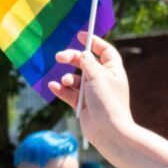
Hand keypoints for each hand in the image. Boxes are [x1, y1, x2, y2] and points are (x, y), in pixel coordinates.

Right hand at [49, 32, 131, 146]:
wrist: (108, 131)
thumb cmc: (107, 102)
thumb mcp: (98, 76)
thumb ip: (88, 62)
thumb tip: (83, 53)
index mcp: (113, 71)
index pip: (105, 52)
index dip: (94, 42)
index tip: (81, 35)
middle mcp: (103, 81)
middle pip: (85, 62)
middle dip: (72, 58)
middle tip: (59, 56)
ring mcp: (93, 93)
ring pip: (75, 79)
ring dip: (67, 78)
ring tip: (66, 82)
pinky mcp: (83, 105)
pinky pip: (69, 93)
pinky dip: (61, 89)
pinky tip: (54, 86)